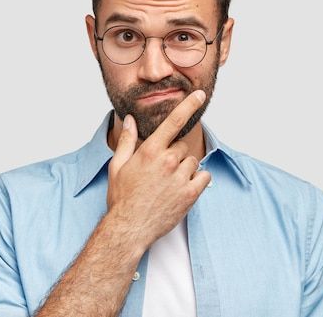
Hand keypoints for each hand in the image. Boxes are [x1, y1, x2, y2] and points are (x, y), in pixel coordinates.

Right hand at [106, 90, 211, 249]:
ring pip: (193, 161)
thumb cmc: (121, 198)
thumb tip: (129, 120)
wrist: (129, 228)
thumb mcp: (118, 166)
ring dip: (185, 168)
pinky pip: (204, 177)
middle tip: (161, 170)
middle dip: (175, 154)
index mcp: (150, 151)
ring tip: (169, 183)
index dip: (188, 105)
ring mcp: (180, 178)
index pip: (173, 121)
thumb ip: (127, 141)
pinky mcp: (190, 194)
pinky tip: (183, 188)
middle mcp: (167, 162)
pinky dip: (198, 180)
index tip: (199, 94)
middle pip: (182, 146)